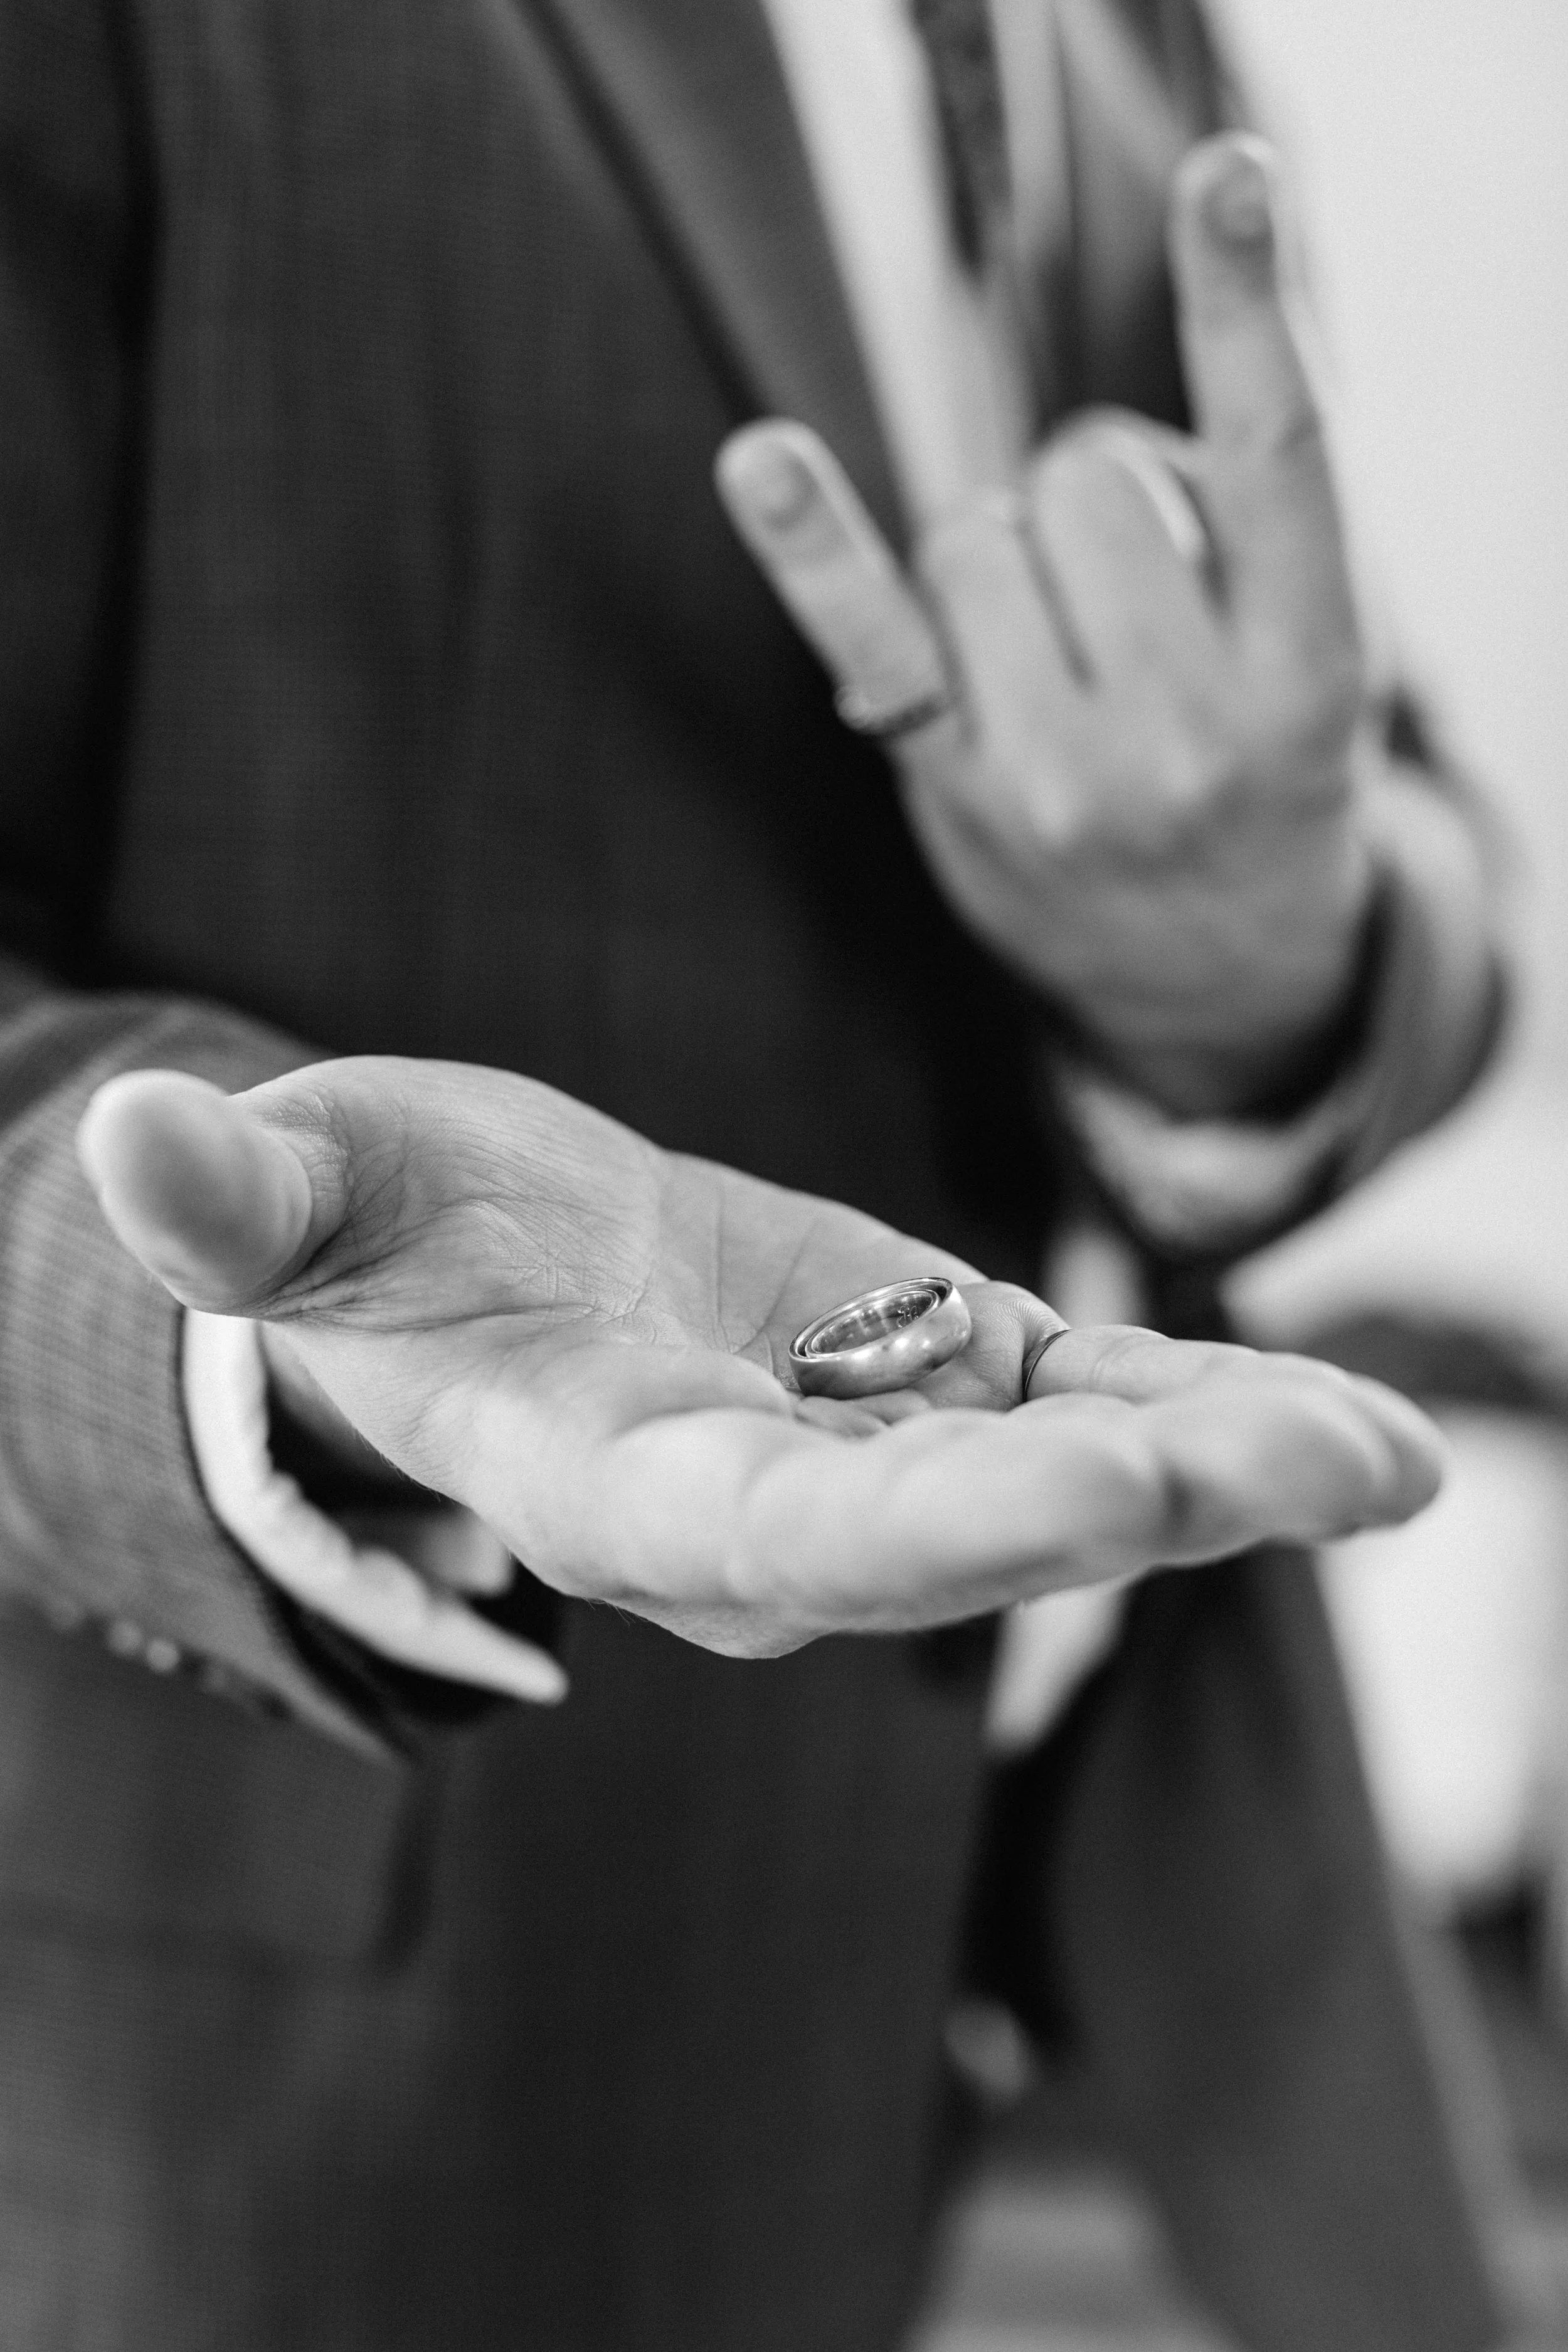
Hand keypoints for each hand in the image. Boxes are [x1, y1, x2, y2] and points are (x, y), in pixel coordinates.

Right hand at [78, 1056, 1440, 1677]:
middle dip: (1144, 1516)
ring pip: (1060, 1489)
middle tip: (1340, 1466)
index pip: (779, 1535)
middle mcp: (766, 1517)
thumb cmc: (385, 1239)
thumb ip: (247, 1204)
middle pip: (964, 1541)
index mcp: (616, 1484)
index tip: (1107, 1491)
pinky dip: (1218, 1415)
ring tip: (1397, 1453)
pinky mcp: (939, 1383)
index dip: (935, 1528)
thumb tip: (126, 1142)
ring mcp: (871, 1458)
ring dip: (1235, 1474)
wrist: (489, 1273)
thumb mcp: (316, 1196)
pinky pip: (1090, 1413)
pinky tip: (1364, 1424)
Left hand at [717, 134, 1370, 1116]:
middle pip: (1086, 481)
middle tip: (1129, 608)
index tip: (1226, 178)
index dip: (1247, 306)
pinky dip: (817, 548)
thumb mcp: (1307, 655)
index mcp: (1309, 672)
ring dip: (1000, 557)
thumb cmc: (1259, 768)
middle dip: (1093, 505)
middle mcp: (1189, 730)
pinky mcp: (961, 795)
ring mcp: (1066, 775)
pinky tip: (761, 466)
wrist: (1223, 976)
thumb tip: (1071, 472)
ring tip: (1058, 656)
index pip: (1284, 457)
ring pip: (976, 533)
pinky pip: (874, 643)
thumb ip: (1230, 534)